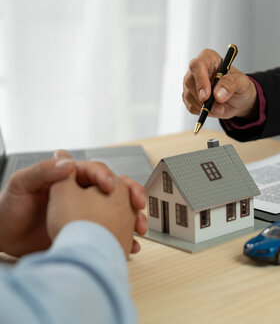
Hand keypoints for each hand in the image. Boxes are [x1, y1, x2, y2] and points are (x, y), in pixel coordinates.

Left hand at [0, 150, 147, 256]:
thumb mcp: (21, 185)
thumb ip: (42, 171)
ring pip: (120, 211)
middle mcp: (84, 195)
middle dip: (132, 194)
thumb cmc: (9, 209)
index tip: (110, 186)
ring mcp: (89, 215)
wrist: (5, 239)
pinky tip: (131, 244)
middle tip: (137, 203)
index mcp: (70, 179)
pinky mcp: (89, 233)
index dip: (106, 177)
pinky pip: (113, 234)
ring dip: (134, 218)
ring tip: (139, 227)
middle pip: (117, 190)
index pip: (96, 172)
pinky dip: (124, 239)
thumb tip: (66, 161)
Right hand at [183, 48, 258, 119]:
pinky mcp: (189, 97)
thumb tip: (217, 94)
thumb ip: (231, 84)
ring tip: (220, 107)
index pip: (197, 65)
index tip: (207, 95)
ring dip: (205, 107)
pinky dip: (203, 112)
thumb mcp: (242, 82)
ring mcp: (191, 83)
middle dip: (202, 98)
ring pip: (189, 96)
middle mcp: (197, 69)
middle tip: (217, 107)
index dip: (200, 80)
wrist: (238, 100)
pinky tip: (213, 109)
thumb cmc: (239, 86)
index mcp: (209, 58)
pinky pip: (191, 107)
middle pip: (189, 81)